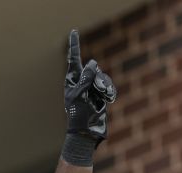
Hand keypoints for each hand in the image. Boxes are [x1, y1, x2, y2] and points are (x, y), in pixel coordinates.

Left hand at [64, 29, 117, 143]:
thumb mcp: (79, 94)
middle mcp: (82, 83)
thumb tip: (93, 63)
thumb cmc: (78, 115)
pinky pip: (109, 86)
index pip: (74, 60)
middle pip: (94, 70)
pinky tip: (108, 100)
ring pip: (103, 77)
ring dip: (105, 87)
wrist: (87, 132)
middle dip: (98, 79)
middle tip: (97, 91)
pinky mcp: (102, 95)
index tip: (74, 31)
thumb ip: (86, 77)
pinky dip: (110, 92)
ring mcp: (92, 89)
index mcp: (71, 81)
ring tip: (103, 98)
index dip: (74, 45)